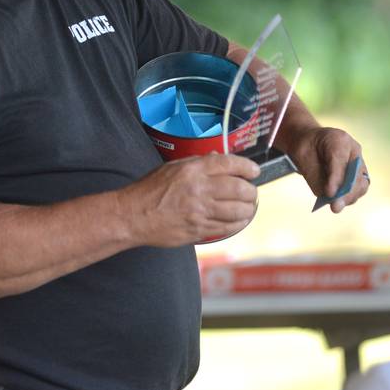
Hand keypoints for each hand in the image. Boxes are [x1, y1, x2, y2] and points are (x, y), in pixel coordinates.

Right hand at [121, 154, 259, 245]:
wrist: (134, 215)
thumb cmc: (150, 189)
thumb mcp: (172, 167)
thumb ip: (198, 163)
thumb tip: (219, 159)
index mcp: (192, 170)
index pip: (228, 164)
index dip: (246, 166)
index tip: (254, 170)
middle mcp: (199, 189)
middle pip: (238, 189)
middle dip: (251, 191)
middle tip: (252, 191)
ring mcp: (200, 212)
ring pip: (237, 211)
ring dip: (248, 209)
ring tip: (249, 206)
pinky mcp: (199, 230)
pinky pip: (227, 228)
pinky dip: (237, 223)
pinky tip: (239, 220)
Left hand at [286, 126, 368, 213]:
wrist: (311, 141)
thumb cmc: (305, 147)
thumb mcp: (302, 155)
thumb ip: (314, 174)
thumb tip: (329, 196)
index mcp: (338, 139)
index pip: (339, 160)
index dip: (335, 178)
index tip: (329, 193)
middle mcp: (353, 150)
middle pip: (355, 174)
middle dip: (346, 193)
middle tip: (335, 207)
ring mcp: (359, 162)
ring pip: (361, 183)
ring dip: (350, 197)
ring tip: (336, 206)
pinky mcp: (360, 173)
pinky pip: (360, 188)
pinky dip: (350, 197)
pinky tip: (339, 203)